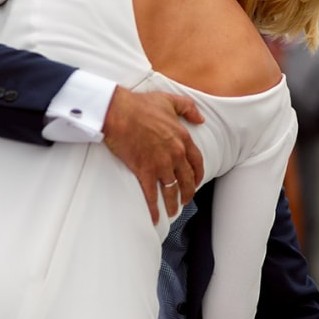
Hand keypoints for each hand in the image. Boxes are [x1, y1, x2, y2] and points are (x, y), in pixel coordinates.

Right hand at [102, 87, 204, 223]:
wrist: (118, 112)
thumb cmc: (141, 105)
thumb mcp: (169, 100)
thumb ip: (188, 108)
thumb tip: (201, 119)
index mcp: (182, 138)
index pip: (196, 162)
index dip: (198, 175)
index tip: (196, 182)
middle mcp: (175, 154)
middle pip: (186, 180)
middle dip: (187, 193)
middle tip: (185, 200)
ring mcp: (161, 164)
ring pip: (171, 190)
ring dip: (173, 204)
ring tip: (172, 212)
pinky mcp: (144, 171)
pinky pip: (152, 195)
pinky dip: (154, 209)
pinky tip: (155, 218)